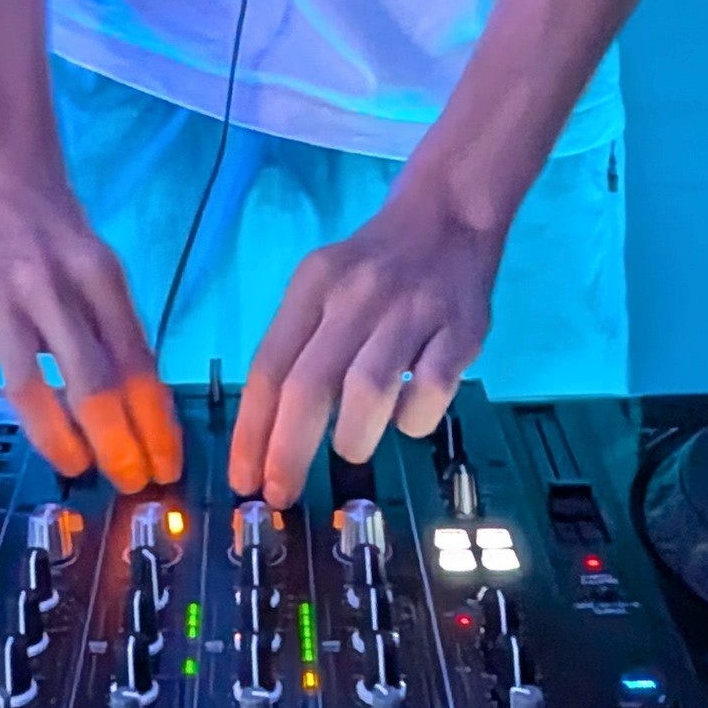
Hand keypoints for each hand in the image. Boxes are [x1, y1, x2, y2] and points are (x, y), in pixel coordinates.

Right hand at [0, 156, 180, 488]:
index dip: (152, 421)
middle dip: (113, 440)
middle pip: (87, 377)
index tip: (165, 465)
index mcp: (97, 273)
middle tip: (127, 478)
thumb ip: (117, 328)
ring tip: (75, 463)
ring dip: (53, 433)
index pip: (134, 360)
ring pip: (25, 378)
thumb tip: (143, 411)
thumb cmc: (57, 228)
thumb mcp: (101, 266)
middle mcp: (47, 282)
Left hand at [228, 188, 497, 505]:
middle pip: (310, 384)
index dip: (252, 431)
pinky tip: (408, 417)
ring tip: (352, 448)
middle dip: (288, 451)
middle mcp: (357, 295)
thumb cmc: (373, 267)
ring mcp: (412, 310)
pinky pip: (432, 389)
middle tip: (281, 493)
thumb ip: (298, 348)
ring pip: (369, 389)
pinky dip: (414, 418)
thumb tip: (271, 436)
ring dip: (353, 437)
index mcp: (313, 286)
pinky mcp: (461, 328)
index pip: (269, 367)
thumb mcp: (322, 289)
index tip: (245, 479)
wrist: (447, 214)